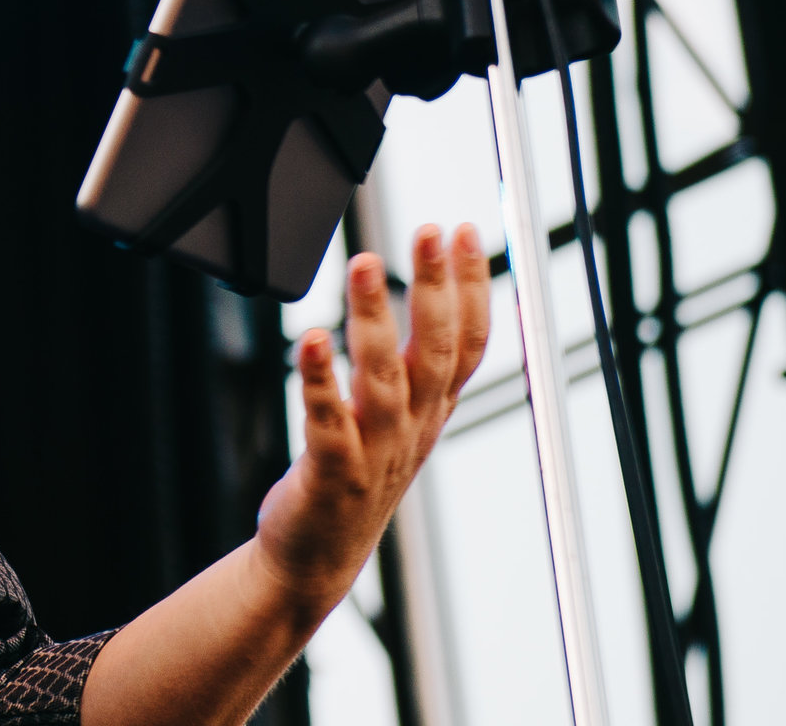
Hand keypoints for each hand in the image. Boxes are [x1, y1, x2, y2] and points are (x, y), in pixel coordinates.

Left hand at [255, 223, 490, 615]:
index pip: (467, 344)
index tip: (465, 231)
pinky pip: (327, 421)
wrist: (316, 554)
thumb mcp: (398, 419)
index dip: (472, 288)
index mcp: (430, 412)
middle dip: (437, 288)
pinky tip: (313, 338)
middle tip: (431, 230)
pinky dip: (320, 380)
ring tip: (366, 264)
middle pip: (434, 352)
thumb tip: (437, 304)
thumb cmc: (354, 475)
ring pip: (384, 379)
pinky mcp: (332, 473)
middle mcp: (411, 429)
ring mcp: (374, 453)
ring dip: (376, 319)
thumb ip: (412, 368)